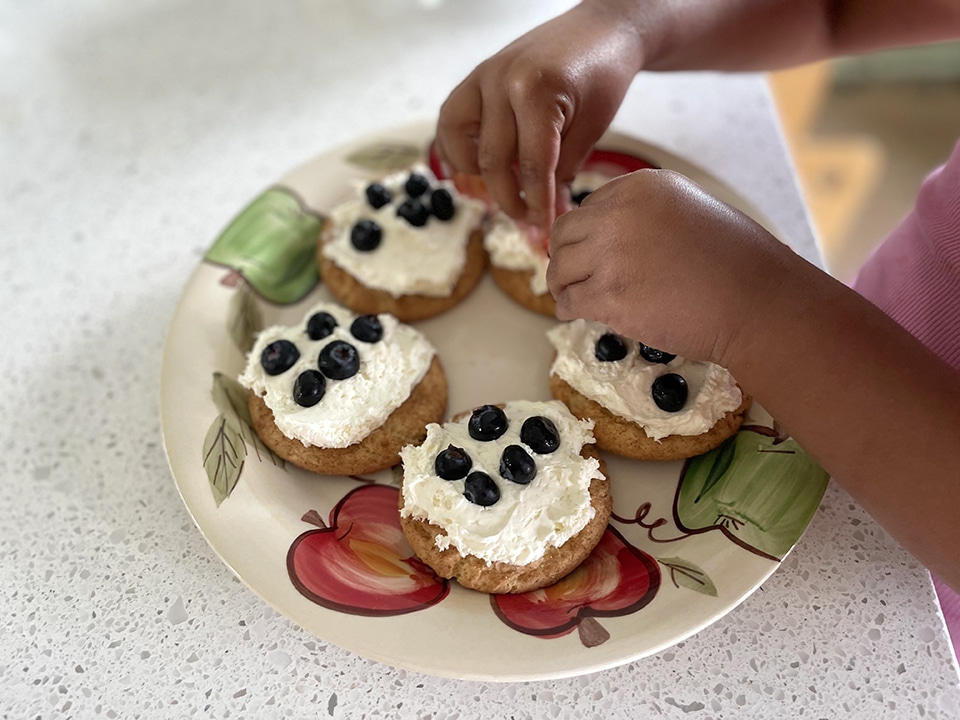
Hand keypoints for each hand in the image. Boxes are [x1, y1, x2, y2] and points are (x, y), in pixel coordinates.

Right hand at [435, 3, 641, 230]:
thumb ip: (562, 173)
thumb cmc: (602, 73)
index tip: (544, 229)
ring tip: (500, 192)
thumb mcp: (591, 129)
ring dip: (476, 175)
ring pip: (459, 141)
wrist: (601, 29)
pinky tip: (469, 170)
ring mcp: (483, 76)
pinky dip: (456, 149)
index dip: (538, 204)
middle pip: (494, 160)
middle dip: (510, 199)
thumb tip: (545, 219)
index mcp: (536, 91)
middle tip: (527, 221)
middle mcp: (501, 80)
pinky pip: (451, 121)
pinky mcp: (476, 77)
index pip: (532, 166)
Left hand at [546, 169, 807, 366]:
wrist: (759, 303)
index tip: (588, 252)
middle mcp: (621, 214)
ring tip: (575, 297)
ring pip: (560, 268)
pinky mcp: (610, 296)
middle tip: (571, 276)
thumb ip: (645, 214)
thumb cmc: (737, 262)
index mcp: (641, 186)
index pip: (588, 206)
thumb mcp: (690, 210)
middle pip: (565, 233)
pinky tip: (579, 313)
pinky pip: (569, 302)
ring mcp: (612, 255)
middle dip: (564, 256)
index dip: (586, 233)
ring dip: (564, 285)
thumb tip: (605, 233)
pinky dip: (570, 309)